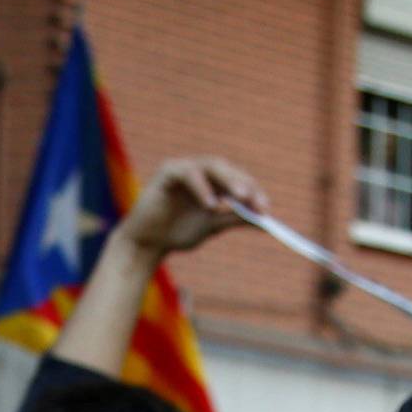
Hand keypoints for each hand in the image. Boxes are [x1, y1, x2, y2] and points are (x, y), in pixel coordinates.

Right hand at [118, 156, 267, 258]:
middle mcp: (201, 170)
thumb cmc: (177, 234)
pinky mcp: (168, 171)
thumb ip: (236, 219)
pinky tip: (210, 204)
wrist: (146, 245)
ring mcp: (185, 168)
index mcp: (213, 181)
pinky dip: (201, 188)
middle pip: (228, 170)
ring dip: (228, 181)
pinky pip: (189, 174)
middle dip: (243, 185)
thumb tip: (265, 220)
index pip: (238, 180)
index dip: (254, 192)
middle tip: (255, 201)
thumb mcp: (212, 226)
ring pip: (212, 166)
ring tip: (239, 198)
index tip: (265, 209)